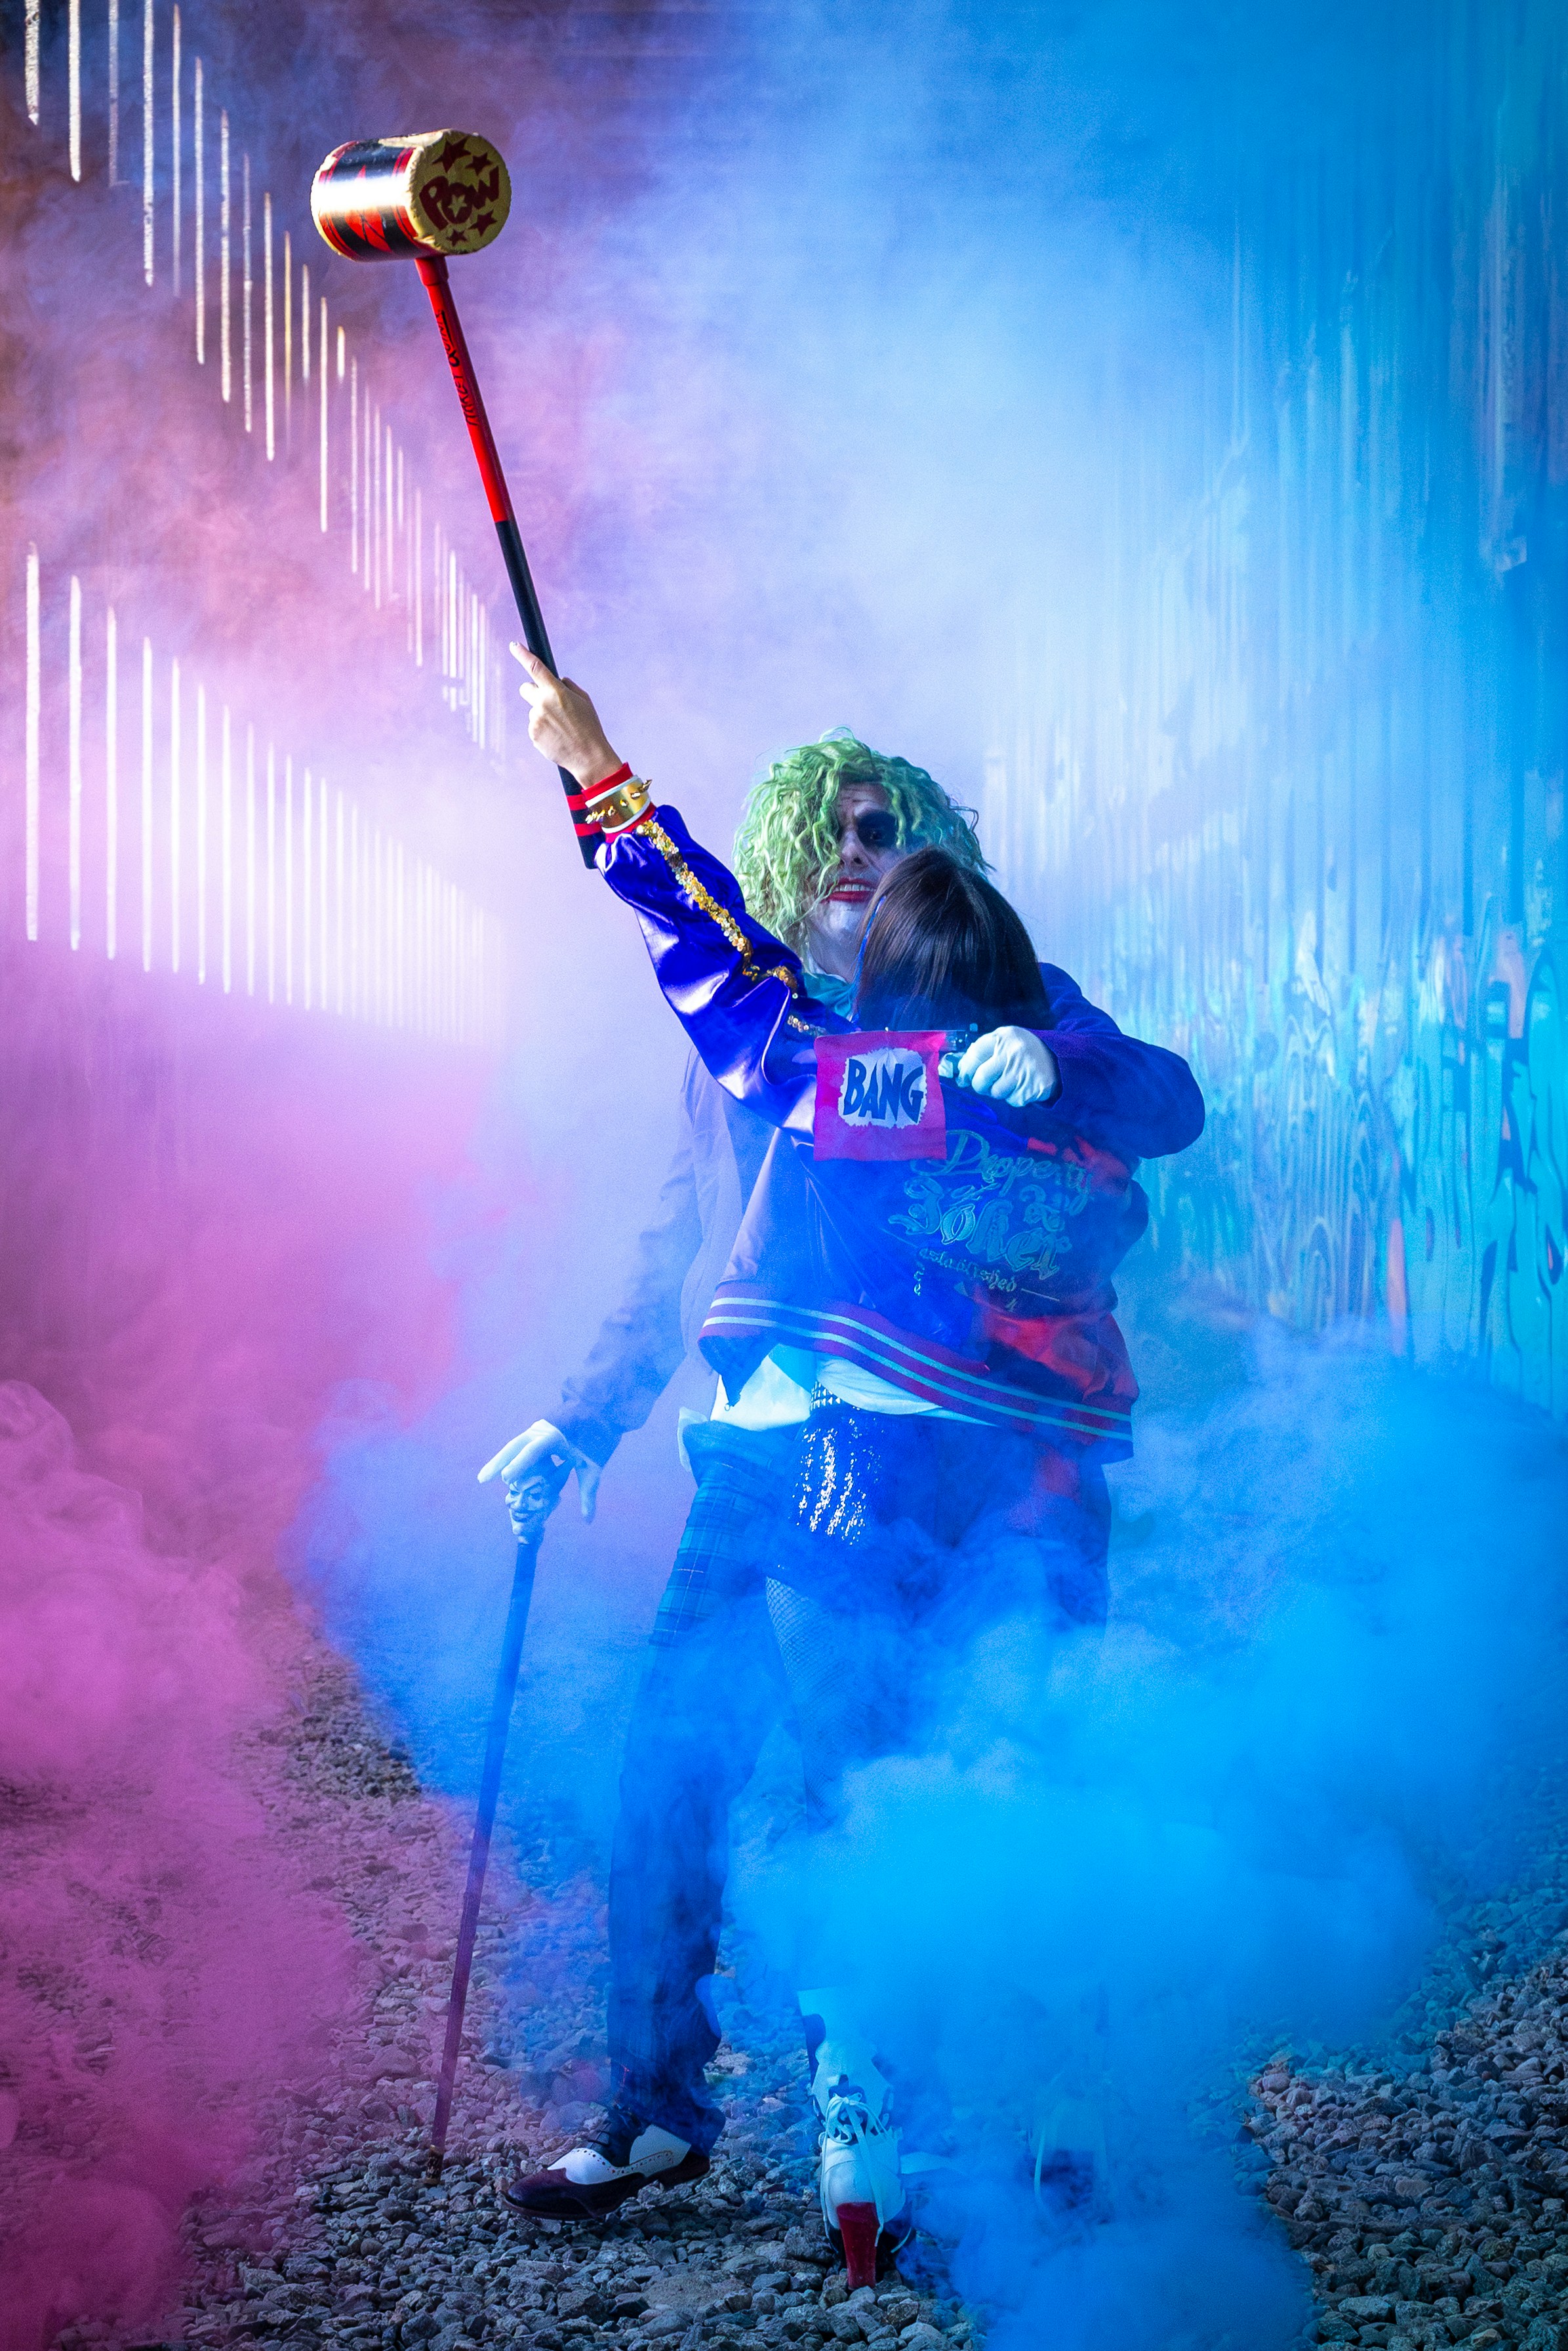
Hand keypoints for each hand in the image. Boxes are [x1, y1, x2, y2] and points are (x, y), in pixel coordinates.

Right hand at [478, 1419, 601, 1524]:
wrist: (601, 1411)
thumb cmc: (598, 1438)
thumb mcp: (594, 1466)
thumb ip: (589, 1493)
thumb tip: (588, 1520)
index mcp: (555, 1436)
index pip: (533, 1451)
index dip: (519, 1465)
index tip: (506, 1478)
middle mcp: (541, 1430)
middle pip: (514, 1447)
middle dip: (498, 1463)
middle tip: (482, 1479)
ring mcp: (537, 1429)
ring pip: (514, 1446)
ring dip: (500, 1460)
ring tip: (484, 1476)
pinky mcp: (536, 1432)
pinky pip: (520, 1446)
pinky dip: (510, 1457)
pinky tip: (500, 1468)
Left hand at [510, 644, 622, 788]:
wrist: (588, 756)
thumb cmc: (589, 727)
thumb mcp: (584, 701)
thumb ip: (567, 687)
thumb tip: (557, 680)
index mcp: (556, 692)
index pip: (535, 667)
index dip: (523, 654)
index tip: (514, 646)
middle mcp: (542, 703)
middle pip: (525, 688)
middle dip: (534, 693)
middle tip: (549, 704)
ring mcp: (535, 720)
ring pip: (532, 710)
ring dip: (542, 715)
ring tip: (560, 728)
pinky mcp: (532, 734)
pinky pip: (534, 726)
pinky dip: (542, 730)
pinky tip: (556, 737)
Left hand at [956, 1026, 1058, 1109]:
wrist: (1057, 1059)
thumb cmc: (1023, 1051)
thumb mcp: (1005, 1042)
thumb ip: (983, 1051)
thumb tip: (958, 1068)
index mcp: (1003, 1038)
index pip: (975, 1054)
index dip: (966, 1068)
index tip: (963, 1076)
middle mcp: (1012, 1053)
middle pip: (981, 1078)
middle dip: (979, 1085)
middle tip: (985, 1084)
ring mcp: (1023, 1071)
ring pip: (996, 1092)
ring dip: (998, 1091)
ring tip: (1009, 1081)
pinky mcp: (1032, 1088)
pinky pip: (1012, 1100)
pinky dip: (1014, 1097)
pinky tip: (1021, 1086)